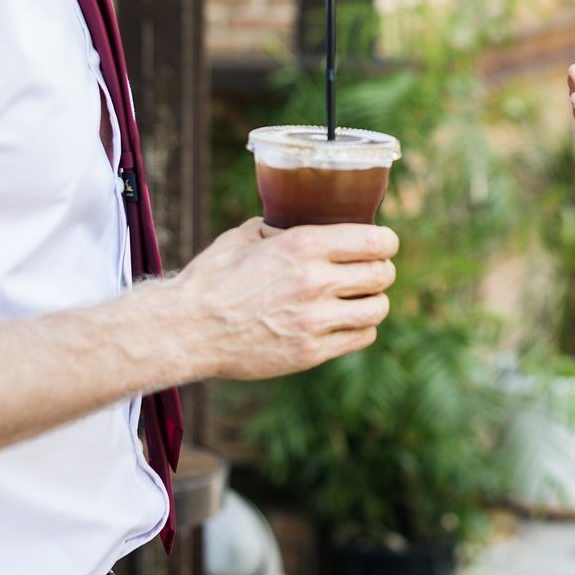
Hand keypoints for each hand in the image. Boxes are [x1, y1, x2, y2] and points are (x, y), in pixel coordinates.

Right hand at [174, 219, 397, 379]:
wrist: (187, 329)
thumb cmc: (211, 280)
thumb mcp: (243, 237)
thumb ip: (276, 229)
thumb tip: (290, 222)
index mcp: (303, 245)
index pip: (375, 240)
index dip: (386, 242)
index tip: (384, 244)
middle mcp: (315, 280)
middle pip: (382, 274)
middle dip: (381, 270)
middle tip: (373, 272)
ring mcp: (315, 320)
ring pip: (378, 308)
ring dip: (373, 301)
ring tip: (361, 299)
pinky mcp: (311, 352)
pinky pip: (361, 337)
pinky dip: (360, 328)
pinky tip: (347, 322)